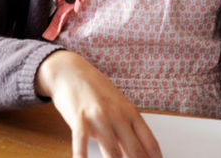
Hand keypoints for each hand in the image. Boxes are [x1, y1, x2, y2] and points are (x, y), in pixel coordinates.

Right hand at [35, 50, 161, 157]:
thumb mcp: (117, 104)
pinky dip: (82, 157)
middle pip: (134, 151)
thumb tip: (138, 151)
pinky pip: (82, 143)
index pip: (150, 143)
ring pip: (112, 151)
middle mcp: (117, 115)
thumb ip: (127, 127)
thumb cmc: (94, 89)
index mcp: (130, 112)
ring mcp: (98, 117)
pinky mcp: (79, 118)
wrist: (70, 71)